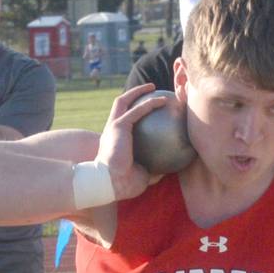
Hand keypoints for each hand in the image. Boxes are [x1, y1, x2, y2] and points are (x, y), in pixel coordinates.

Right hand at [95, 84, 168, 199]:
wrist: (109, 184)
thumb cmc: (123, 185)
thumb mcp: (140, 176)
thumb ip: (150, 170)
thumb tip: (164, 170)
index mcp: (114, 141)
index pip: (123, 122)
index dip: (132, 114)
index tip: (145, 111)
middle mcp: (111, 131)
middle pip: (120, 105)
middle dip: (133, 95)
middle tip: (149, 91)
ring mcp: (113, 127)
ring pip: (125, 101)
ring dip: (138, 92)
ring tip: (153, 87)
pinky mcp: (119, 126)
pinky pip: (137, 110)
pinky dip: (150, 103)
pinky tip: (163, 100)